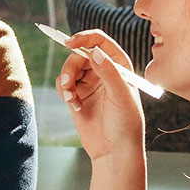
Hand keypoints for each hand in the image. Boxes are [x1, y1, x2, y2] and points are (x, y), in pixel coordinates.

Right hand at [56, 30, 145, 162]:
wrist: (114, 151)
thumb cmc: (126, 124)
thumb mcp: (121, 96)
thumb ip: (109, 73)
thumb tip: (94, 52)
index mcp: (119, 65)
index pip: (100, 42)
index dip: (84, 38)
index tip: (70, 42)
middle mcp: (104, 70)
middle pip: (79, 54)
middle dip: (71, 66)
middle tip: (68, 82)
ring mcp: (89, 83)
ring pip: (69, 68)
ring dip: (66, 80)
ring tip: (71, 98)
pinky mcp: (77, 95)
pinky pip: (63, 84)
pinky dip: (64, 92)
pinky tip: (74, 105)